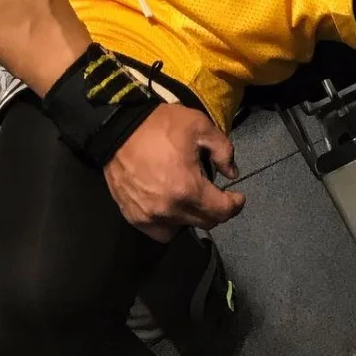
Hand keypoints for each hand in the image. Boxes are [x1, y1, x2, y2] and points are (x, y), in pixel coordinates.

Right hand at [104, 104, 245, 241]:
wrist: (118, 126)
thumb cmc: (159, 125)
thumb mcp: (199, 126)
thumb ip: (223, 150)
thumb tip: (231, 173)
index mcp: (188, 189)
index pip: (222, 211)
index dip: (235, 204)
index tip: (237, 196)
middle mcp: (170, 210)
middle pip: (204, 222)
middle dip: (216, 209)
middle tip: (215, 194)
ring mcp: (149, 216)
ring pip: (182, 228)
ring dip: (191, 217)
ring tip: (190, 199)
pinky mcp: (133, 215)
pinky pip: (158, 231)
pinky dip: (169, 223)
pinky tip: (169, 206)